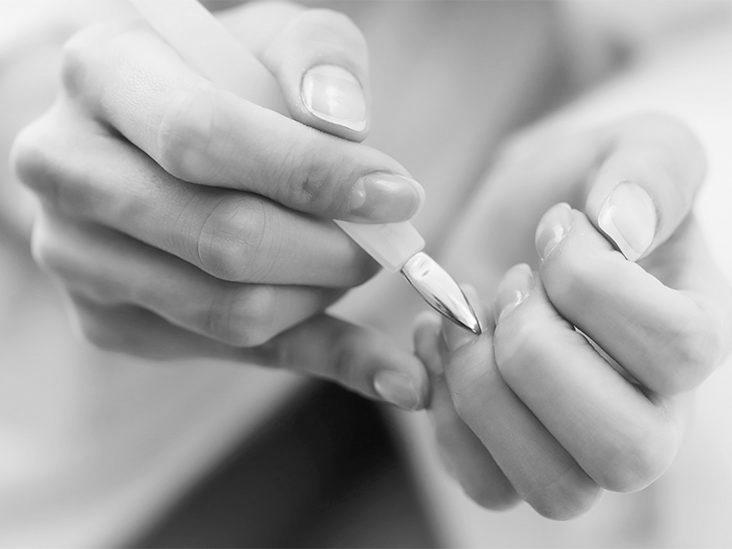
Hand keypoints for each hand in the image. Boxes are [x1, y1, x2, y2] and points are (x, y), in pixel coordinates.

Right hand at [11, 3, 428, 409]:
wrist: (153, 137)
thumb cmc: (226, 80)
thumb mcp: (274, 38)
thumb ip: (316, 58)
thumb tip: (343, 125)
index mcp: (102, 74)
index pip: (203, 138)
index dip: (309, 175)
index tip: (397, 196)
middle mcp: (67, 169)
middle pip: (220, 239)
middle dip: (329, 250)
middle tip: (386, 241)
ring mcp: (77, 257)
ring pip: (229, 312)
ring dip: (322, 295)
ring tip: (357, 262)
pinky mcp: (107, 322)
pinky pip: (235, 354)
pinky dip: (320, 352)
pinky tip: (383, 361)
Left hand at [414, 114, 731, 516]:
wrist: (520, 223)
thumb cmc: (580, 189)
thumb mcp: (630, 147)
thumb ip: (652, 170)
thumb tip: (623, 228)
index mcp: (689, 337)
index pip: (678, 349)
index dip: (592, 283)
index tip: (552, 229)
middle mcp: (648, 412)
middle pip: (624, 449)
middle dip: (535, 351)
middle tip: (509, 285)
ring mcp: (578, 447)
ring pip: (553, 488)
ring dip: (484, 391)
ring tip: (465, 321)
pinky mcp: (511, 458)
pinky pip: (487, 486)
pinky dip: (446, 416)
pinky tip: (440, 345)